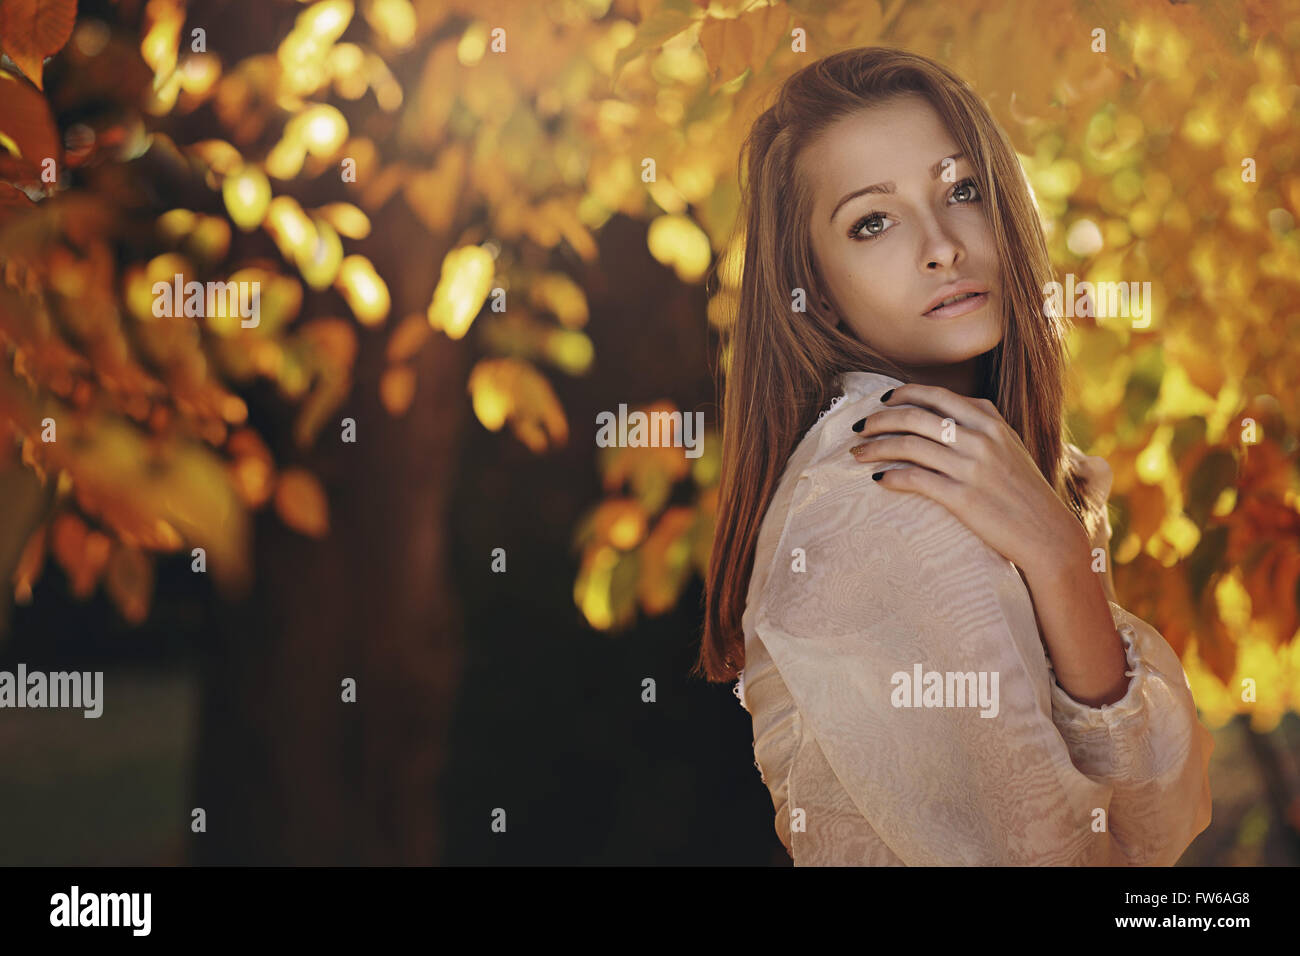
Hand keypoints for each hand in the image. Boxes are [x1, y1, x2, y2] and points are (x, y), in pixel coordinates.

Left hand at [848, 383, 1086, 571]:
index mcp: (990, 421)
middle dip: (879, 420)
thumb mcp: (1010, 445)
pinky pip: (915, 479)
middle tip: (859, 428)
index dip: (903, 394)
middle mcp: (980, 439)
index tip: (882, 401)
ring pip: (909, 446)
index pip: (937, 395)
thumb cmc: (1024, 490)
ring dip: (875, 448)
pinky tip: (877, 479)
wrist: (1047, 533)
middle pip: (915, 417)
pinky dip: (890, 476)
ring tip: (856, 454)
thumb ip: (982, 422)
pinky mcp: (962, 497)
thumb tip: (948, 406)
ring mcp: (971, 468)